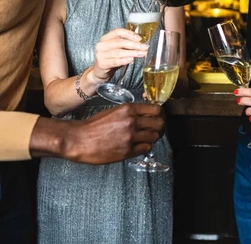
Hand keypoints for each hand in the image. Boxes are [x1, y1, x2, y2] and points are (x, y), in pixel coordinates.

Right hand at [30, 103, 163, 163]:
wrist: (78, 139)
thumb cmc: (94, 125)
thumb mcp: (114, 111)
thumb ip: (131, 113)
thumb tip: (146, 116)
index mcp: (128, 109)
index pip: (156, 109)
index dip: (160, 114)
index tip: (158, 118)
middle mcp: (131, 121)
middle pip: (159, 123)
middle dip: (160, 127)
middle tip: (156, 130)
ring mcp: (130, 137)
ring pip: (155, 137)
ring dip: (153, 138)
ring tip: (146, 139)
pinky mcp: (127, 151)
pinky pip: (146, 148)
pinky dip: (145, 147)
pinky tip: (138, 146)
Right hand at [90, 28, 147, 83]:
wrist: (100, 71)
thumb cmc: (111, 58)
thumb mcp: (118, 49)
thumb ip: (127, 45)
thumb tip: (142, 44)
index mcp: (106, 38)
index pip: (118, 31)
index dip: (129, 34)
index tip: (139, 38)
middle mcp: (102, 44)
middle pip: (120, 42)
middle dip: (134, 44)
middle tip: (144, 47)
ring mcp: (101, 54)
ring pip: (119, 52)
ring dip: (132, 52)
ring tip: (141, 54)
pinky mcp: (102, 64)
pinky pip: (115, 61)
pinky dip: (124, 60)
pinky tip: (131, 59)